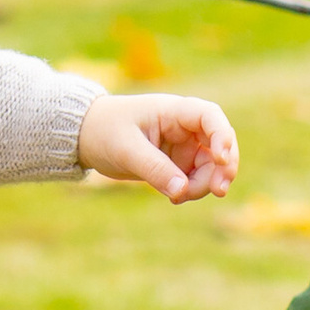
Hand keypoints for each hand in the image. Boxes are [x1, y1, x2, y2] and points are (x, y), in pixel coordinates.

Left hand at [76, 89, 238, 203]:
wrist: (86, 137)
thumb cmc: (104, 131)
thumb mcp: (126, 149)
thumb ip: (154, 169)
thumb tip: (182, 191)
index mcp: (173, 111)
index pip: (209, 116)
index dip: (223, 136)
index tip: (220, 159)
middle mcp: (184, 127)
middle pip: (219, 144)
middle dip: (223, 168)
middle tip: (218, 191)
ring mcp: (183, 146)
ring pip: (210, 166)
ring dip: (205, 184)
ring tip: (179, 198)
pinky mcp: (177, 164)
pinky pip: (195, 179)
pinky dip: (192, 190)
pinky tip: (174, 198)